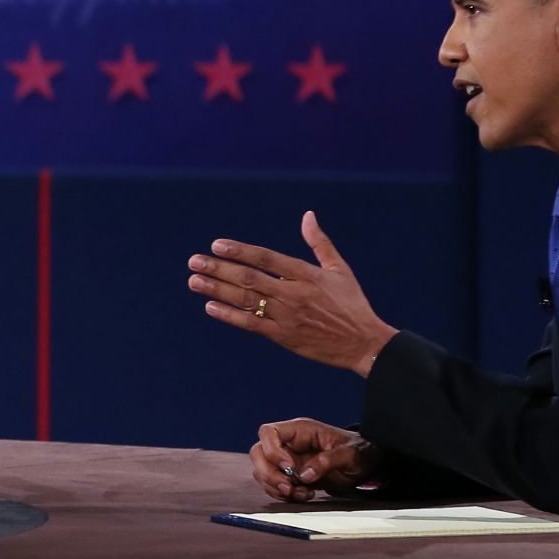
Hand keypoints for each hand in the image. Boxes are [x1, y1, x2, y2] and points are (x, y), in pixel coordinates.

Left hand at [187, 211, 398, 376]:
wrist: (364, 343)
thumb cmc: (352, 304)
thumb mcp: (339, 270)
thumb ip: (319, 243)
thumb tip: (308, 215)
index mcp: (306, 274)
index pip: (266, 258)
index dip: (240, 251)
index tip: (216, 245)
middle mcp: (294, 293)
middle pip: (250, 278)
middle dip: (219, 269)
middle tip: (194, 261)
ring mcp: (287, 316)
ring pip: (246, 300)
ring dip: (217, 289)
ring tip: (194, 281)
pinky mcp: (284, 336)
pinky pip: (251, 324)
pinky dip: (230, 316)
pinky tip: (210, 307)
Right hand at [248, 419, 385, 501]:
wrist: (368, 465)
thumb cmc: (362, 452)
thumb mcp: (352, 455)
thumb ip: (328, 461)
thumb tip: (304, 475)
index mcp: (300, 431)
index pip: (269, 433)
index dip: (272, 451)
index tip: (290, 467)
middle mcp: (289, 444)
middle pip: (258, 453)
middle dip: (269, 474)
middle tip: (289, 487)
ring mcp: (288, 460)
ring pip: (262, 471)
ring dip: (276, 487)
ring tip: (303, 494)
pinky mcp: (291, 476)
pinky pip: (273, 485)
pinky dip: (283, 494)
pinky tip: (303, 495)